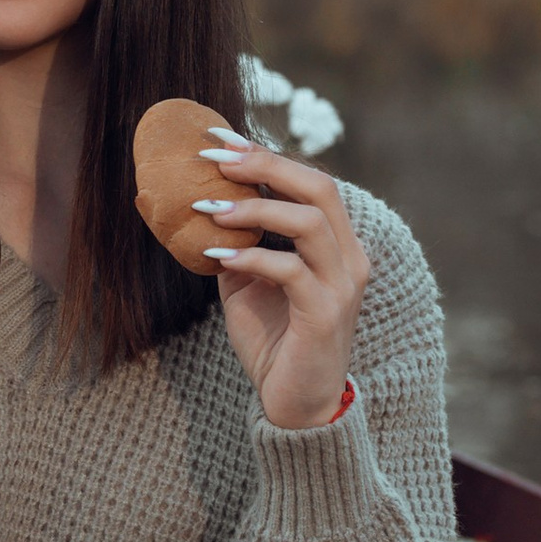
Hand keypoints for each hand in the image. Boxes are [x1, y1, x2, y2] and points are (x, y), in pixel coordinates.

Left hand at [188, 136, 370, 430]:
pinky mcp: (326, 314)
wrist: (295, 404)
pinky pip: (291, 270)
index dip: (265, 154)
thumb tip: (192, 204)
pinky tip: (217, 256)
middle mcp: (348, 256)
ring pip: (309, 222)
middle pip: (319, 186)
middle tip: (214, 158)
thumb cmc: (273, 341)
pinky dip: (251, 257)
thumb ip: (233, 243)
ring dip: (255, 209)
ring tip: (208, 209)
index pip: (309, 180)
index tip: (218, 137)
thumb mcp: (245, 283)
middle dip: (264, 164)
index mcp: (335, 243)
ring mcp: (341, 284)